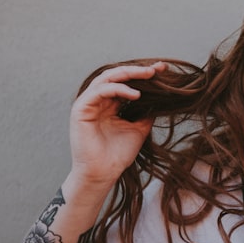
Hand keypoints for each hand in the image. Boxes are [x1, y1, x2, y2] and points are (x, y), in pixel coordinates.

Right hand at [68, 62, 164, 186]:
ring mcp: (88, 103)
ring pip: (107, 78)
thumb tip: (161, 97)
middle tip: (156, 69)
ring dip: (129, 74)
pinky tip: (135, 94)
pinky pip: (100, 91)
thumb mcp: (139, 128)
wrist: (103, 173)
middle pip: (116, 76)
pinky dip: (118, 89)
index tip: (162, 70)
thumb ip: (146, 112)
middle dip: (137, 70)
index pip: (125, 82)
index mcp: (109, 104)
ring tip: (148, 75)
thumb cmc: (118, 154)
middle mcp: (98, 101)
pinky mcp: (80, 109)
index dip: (142, 75)